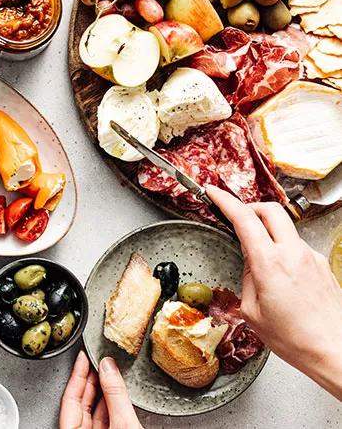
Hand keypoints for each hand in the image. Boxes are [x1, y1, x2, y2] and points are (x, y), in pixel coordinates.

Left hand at [59, 352, 141, 428]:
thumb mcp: (123, 423)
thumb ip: (115, 395)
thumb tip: (108, 367)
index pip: (70, 397)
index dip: (77, 374)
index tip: (83, 357)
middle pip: (81, 402)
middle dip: (91, 380)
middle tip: (98, 360)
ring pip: (93, 411)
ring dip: (103, 391)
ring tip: (110, 372)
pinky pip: (104, 419)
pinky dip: (110, 404)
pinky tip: (117, 392)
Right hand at [207, 185, 341, 399]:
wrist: (334, 350)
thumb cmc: (294, 338)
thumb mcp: (252, 311)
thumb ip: (248, 278)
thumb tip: (250, 262)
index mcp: (270, 264)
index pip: (244, 219)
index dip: (225, 201)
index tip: (213, 192)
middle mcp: (293, 254)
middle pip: (271, 210)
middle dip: (250, 207)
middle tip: (236, 216)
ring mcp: (310, 257)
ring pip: (285, 228)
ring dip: (267, 230)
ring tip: (258, 257)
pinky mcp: (321, 266)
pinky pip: (296, 247)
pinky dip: (282, 249)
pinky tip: (279, 274)